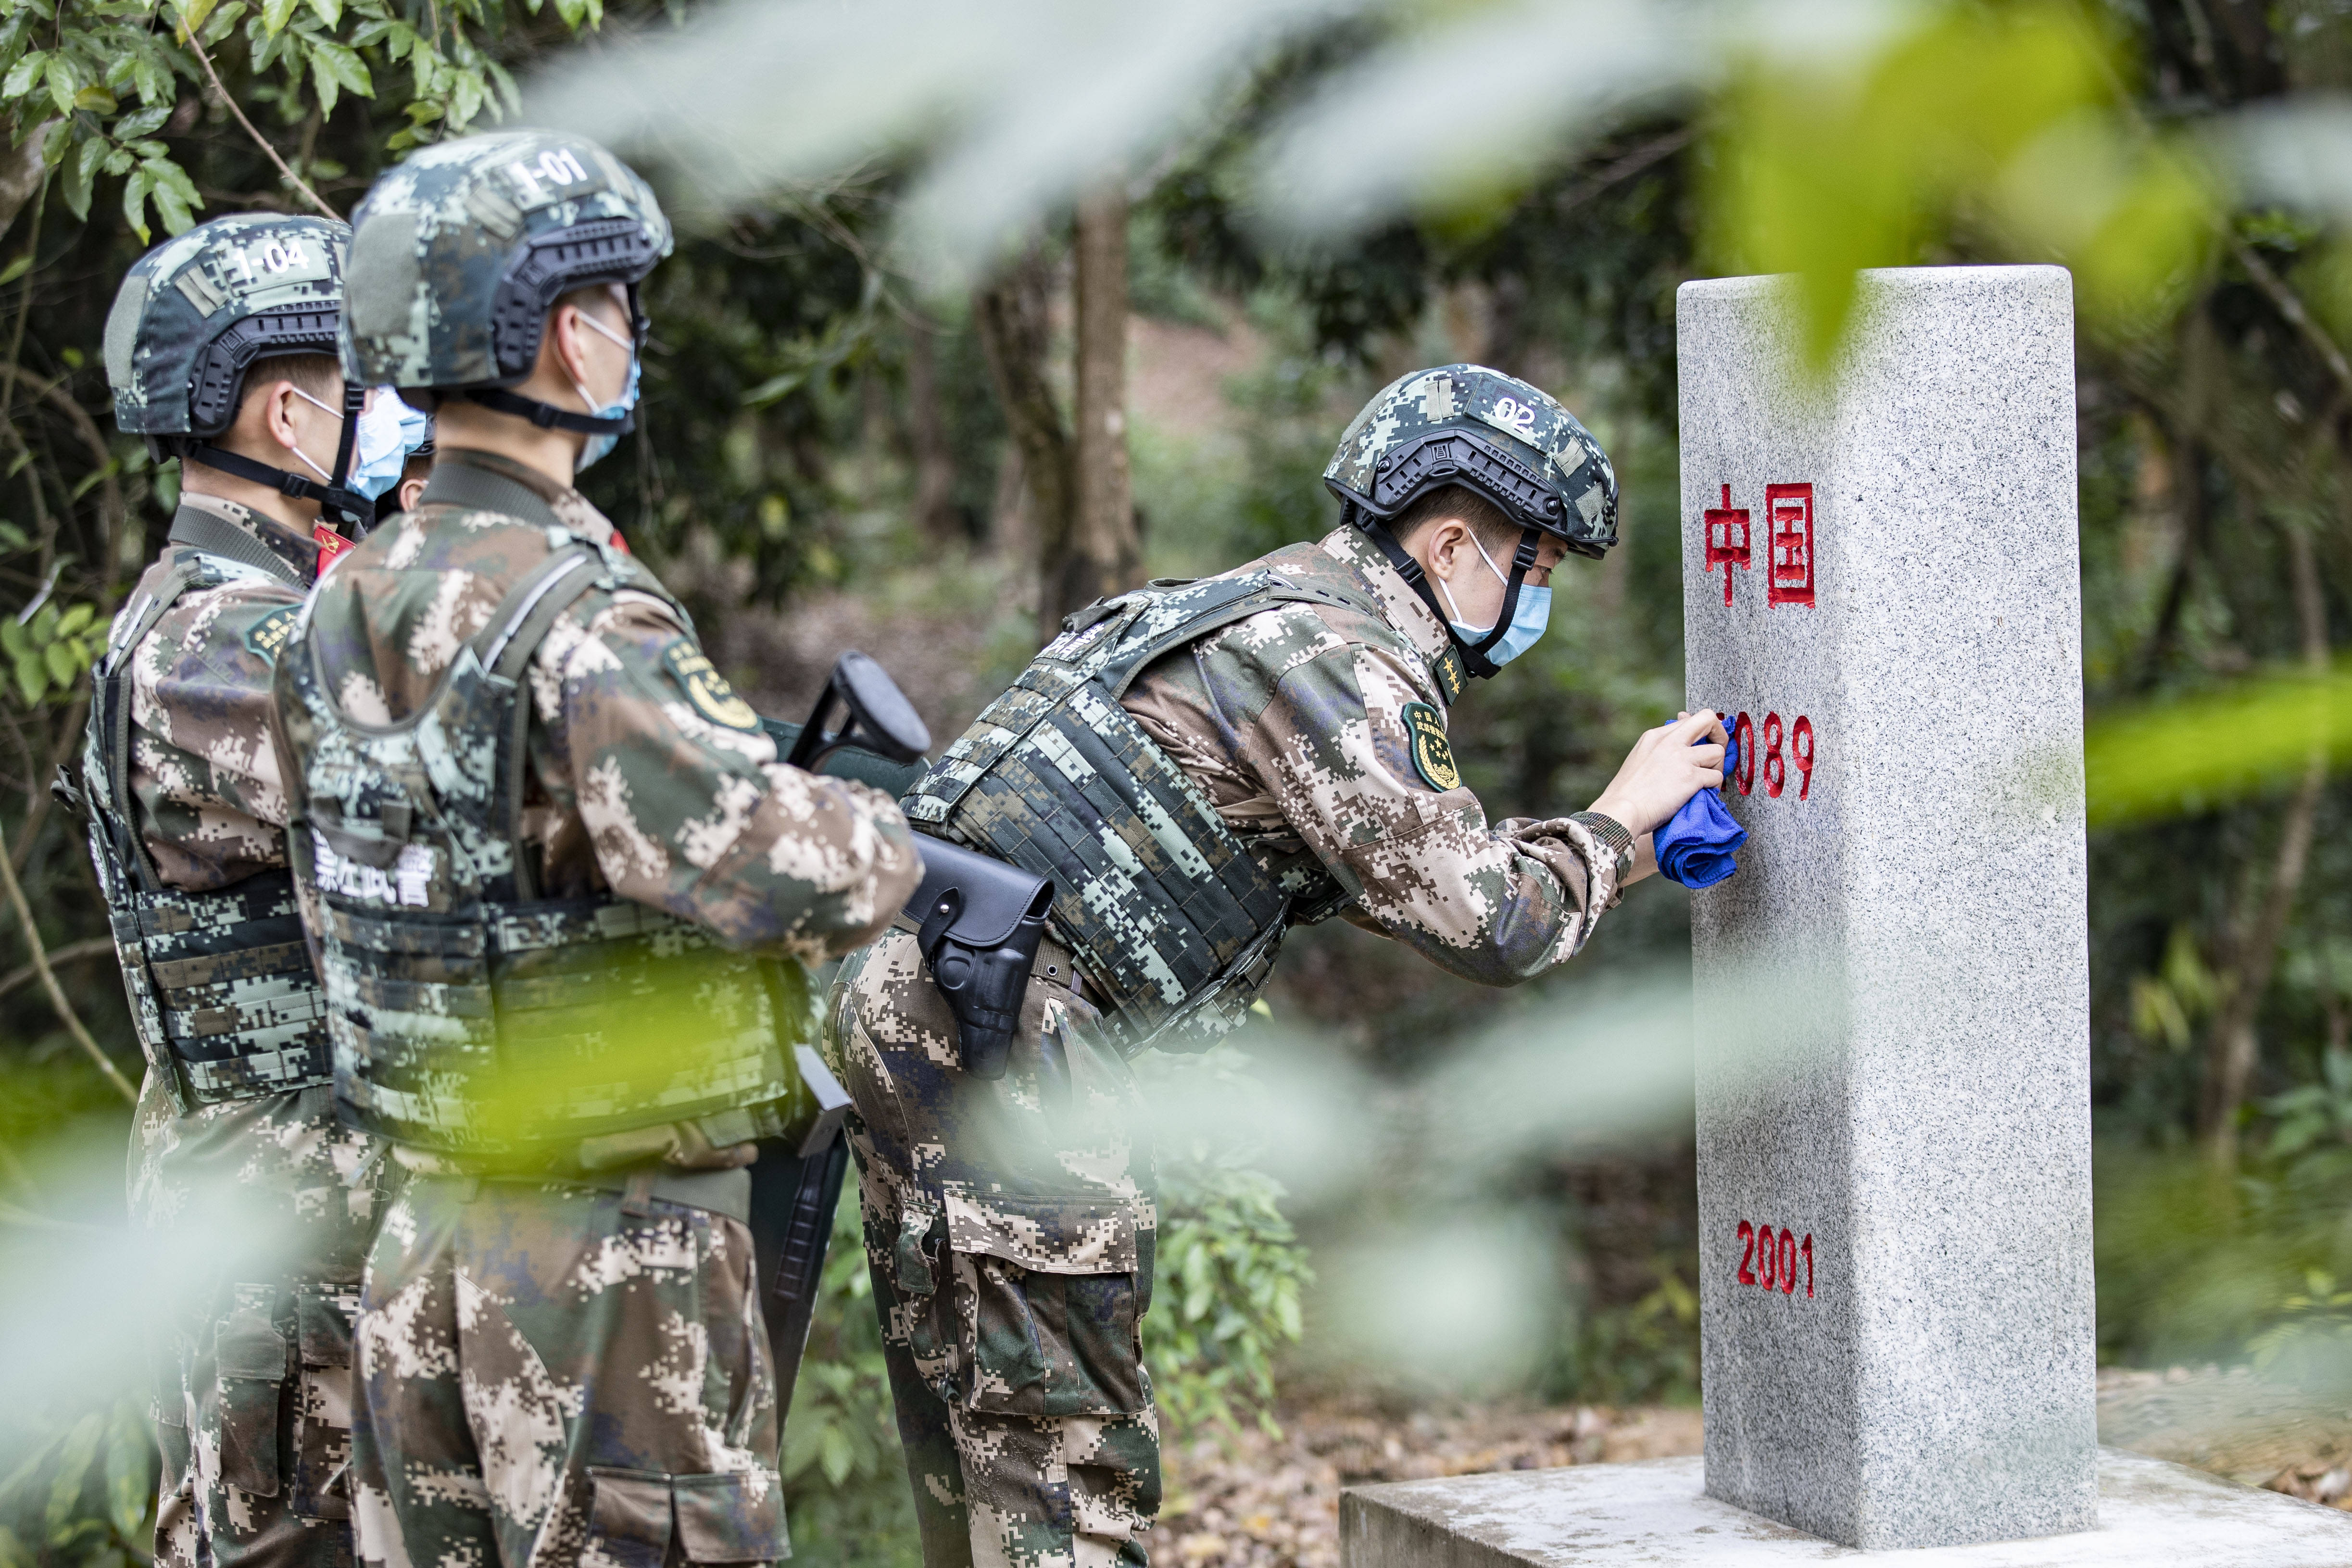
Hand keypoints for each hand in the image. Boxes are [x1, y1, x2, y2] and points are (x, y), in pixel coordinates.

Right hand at [1588, 710, 1728, 837]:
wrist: (1621, 811)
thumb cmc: (1627, 793)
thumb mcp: (1639, 759)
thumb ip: (1659, 747)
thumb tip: (1676, 742)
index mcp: (1654, 735)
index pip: (1689, 720)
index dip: (1701, 733)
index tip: (1702, 747)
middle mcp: (1669, 741)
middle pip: (1708, 719)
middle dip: (1719, 735)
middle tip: (1716, 754)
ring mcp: (1681, 758)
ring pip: (1718, 751)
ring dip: (1717, 767)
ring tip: (1706, 781)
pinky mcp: (1690, 777)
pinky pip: (1717, 777)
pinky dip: (1714, 787)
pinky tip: (1702, 794)